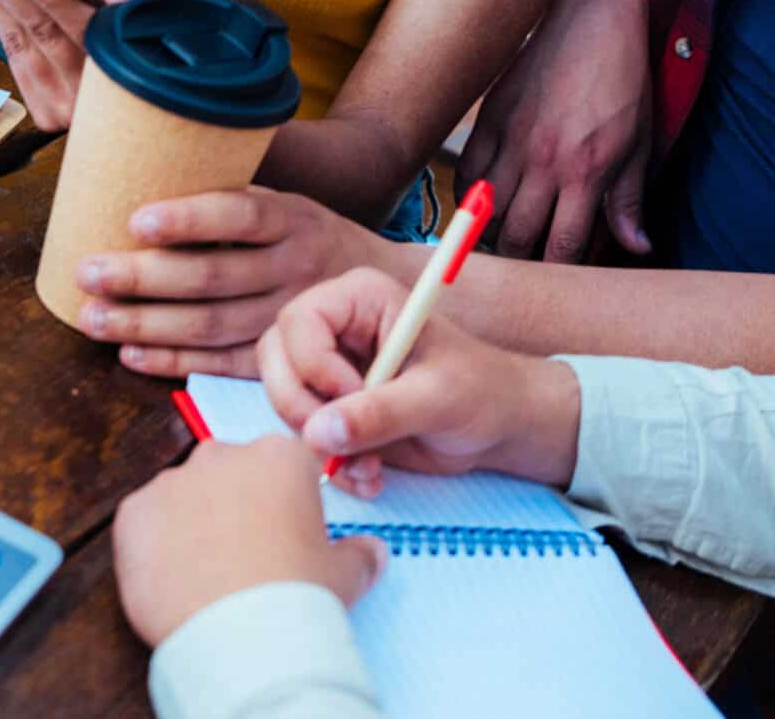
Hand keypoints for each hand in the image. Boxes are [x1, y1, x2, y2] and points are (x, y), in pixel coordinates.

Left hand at [0, 0, 128, 130]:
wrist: (130, 127)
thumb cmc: (129, 62)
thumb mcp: (139, 37)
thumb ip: (125, 16)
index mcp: (113, 64)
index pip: (79, 26)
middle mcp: (84, 89)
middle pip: (36, 29)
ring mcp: (60, 104)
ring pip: (15, 42)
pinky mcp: (44, 112)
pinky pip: (11, 57)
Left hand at [73, 188, 398, 378]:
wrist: (375, 286)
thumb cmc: (305, 233)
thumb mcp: (287, 200)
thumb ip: (234, 192)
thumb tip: (155, 145)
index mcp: (294, 217)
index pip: (240, 214)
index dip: (189, 219)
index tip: (136, 220)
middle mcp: (295, 266)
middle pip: (214, 276)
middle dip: (143, 277)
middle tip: (87, 271)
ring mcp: (289, 316)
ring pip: (212, 326)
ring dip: (146, 325)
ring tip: (92, 317)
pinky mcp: (281, 356)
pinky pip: (222, 365)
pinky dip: (174, 363)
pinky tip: (129, 354)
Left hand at [112, 435, 385, 649]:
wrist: (241, 637)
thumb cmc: (300, 596)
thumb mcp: (346, 575)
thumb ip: (359, 554)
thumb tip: (372, 553)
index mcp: (280, 456)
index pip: (284, 464)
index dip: (286, 500)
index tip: (285, 532)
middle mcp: (224, 455)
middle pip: (230, 472)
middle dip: (235, 505)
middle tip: (246, 555)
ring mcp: (173, 481)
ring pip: (184, 496)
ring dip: (193, 523)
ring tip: (207, 573)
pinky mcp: (133, 513)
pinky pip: (145, 523)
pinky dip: (155, 545)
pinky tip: (174, 579)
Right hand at [258, 268, 582, 497]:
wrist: (499, 427)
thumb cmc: (480, 391)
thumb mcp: (436, 399)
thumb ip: (379, 413)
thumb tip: (317, 434)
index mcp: (359, 299)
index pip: (298, 321)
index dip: (314, 366)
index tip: (353, 397)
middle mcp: (335, 328)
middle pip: (275, 359)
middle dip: (302, 408)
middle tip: (342, 442)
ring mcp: (329, 369)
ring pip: (283, 400)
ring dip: (319, 444)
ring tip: (370, 466)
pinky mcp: (332, 408)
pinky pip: (303, 435)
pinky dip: (331, 464)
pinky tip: (371, 475)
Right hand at [456, 0, 653, 260]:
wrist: (592, 14)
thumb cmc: (623, 79)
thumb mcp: (641, 141)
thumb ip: (630, 200)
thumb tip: (636, 247)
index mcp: (586, 172)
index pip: (561, 247)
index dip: (558, 272)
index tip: (559, 279)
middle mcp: (543, 162)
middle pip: (515, 238)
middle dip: (521, 261)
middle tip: (529, 263)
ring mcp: (511, 140)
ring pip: (485, 212)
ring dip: (493, 234)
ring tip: (505, 238)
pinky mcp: (490, 117)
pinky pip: (465, 174)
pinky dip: (469, 198)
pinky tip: (482, 204)